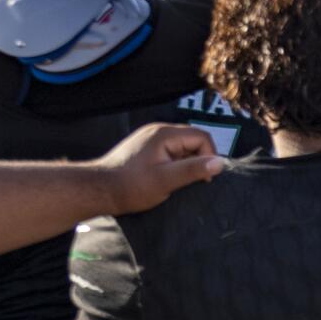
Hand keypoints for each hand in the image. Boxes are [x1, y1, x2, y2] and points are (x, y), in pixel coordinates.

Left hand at [91, 122, 224, 215]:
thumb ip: (194, 170)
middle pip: (193, 140)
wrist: (99, 189)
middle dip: (197, 160)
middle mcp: (158, 131)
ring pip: (181, 147)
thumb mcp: (166, 180)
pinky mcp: (145, 148)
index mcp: (165, 134)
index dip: (209, 157)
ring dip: (185, 164)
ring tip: (174, 182)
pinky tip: (164, 179)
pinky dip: (173, 164)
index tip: (203, 179)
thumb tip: (221, 163)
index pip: (202, 137)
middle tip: (190, 183)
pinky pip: (170, 152)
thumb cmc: (131, 186)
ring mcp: (150, 138)